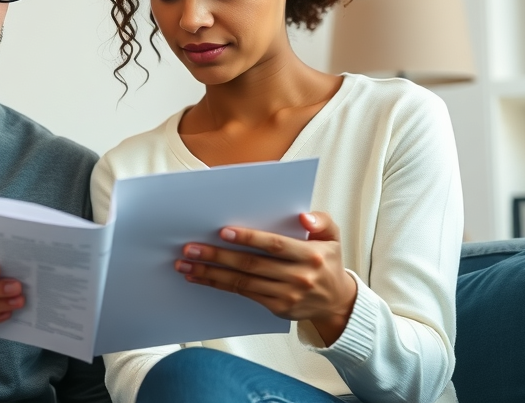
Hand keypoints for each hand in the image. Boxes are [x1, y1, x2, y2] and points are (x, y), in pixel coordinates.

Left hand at [174, 212, 356, 344]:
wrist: (337, 301)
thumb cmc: (328, 261)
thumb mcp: (333, 237)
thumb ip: (321, 221)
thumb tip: (303, 216)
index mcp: (311, 256)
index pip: (275, 245)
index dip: (249, 238)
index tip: (223, 232)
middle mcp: (299, 277)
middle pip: (252, 264)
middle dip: (218, 256)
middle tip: (192, 247)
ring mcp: (287, 295)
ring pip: (242, 282)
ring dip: (211, 272)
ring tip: (186, 263)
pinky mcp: (277, 307)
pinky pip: (243, 293)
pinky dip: (219, 284)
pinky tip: (200, 277)